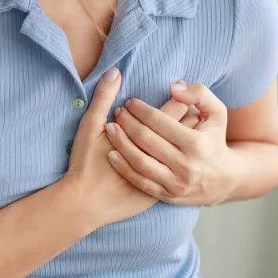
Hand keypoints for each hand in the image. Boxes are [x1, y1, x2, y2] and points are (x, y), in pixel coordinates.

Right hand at [62, 70, 196, 227]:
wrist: (83, 204)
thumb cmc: (85, 163)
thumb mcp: (91, 127)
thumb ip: (103, 97)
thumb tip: (115, 72)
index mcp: (145, 139)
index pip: (168, 114)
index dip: (176, 99)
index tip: (177, 88)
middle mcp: (161, 160)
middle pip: (181, 130)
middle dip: (189, 113)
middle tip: (191, 101)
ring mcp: (165, 179)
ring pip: (185, 150)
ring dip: (190, 133)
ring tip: (194, 118)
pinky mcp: (162, 193)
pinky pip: (181, 168)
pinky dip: (184, 155)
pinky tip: (184, 146)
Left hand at [105, 83, 237, 206]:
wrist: (225, 181)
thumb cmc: (215, 140)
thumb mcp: (217, 113)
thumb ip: (199, 93)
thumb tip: (174, 88)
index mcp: (197, 143)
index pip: (160, 122)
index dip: (141, 110)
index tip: (130, 102)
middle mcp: (186, 165)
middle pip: (146, 140)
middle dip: (127, 123)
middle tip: (117, 112)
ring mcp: (176, 183)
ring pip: (140, 162)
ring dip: (121, 143)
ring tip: (110, 129)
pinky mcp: (168, 196)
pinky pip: (140, 181)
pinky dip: (123, 168)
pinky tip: (112, 154)